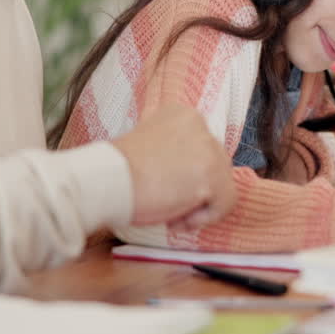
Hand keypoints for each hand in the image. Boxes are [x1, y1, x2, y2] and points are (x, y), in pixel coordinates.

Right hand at [112, 104, 237, 229]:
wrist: (108, 179)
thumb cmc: (118, 170)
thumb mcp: (149, 145)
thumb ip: (173, 151)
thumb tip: (188, 175)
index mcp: (183, 115)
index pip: (201, 150)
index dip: (185, 175)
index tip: (163, 186)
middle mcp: (201, 126)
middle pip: (214, 166)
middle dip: (193, 190)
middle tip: (165, 202)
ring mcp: (209, 149)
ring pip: (222, 185)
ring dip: (198, 205)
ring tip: (168, 212)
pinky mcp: (213, 175)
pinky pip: (225, 203)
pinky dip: (205, 218)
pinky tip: (177, 218)